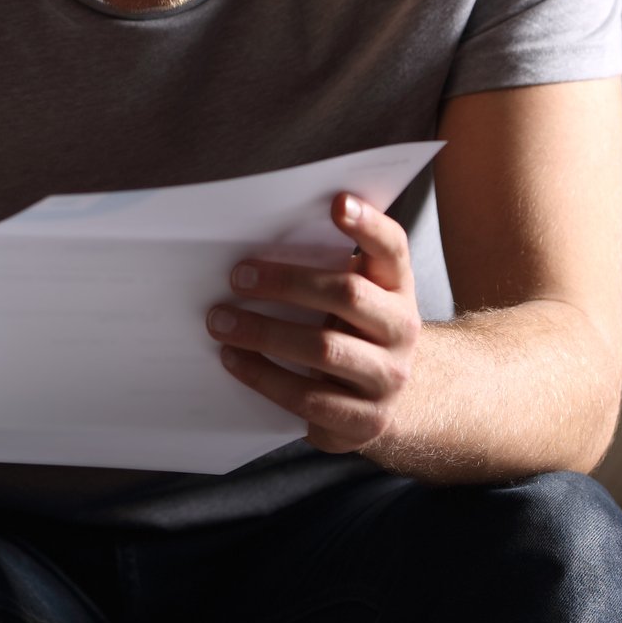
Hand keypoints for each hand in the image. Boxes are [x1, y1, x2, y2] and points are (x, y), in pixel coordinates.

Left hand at [207, 192, 421, 455]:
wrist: (394, 402)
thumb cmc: (355, 331)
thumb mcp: (356, 294)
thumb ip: (323, 266)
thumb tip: (251, 238)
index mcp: (396, 287)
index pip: (391, 248)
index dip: (368, 224)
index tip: (337, 202)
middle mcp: (401, 329)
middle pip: (348, 295)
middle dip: (286, 283)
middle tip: (236, 277)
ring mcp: (387, 377)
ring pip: (324, 349)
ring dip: (264, 333)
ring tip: (219, 321)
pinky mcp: (365, 420)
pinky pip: (308, 398)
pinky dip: (263, 376)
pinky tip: (233, 359)